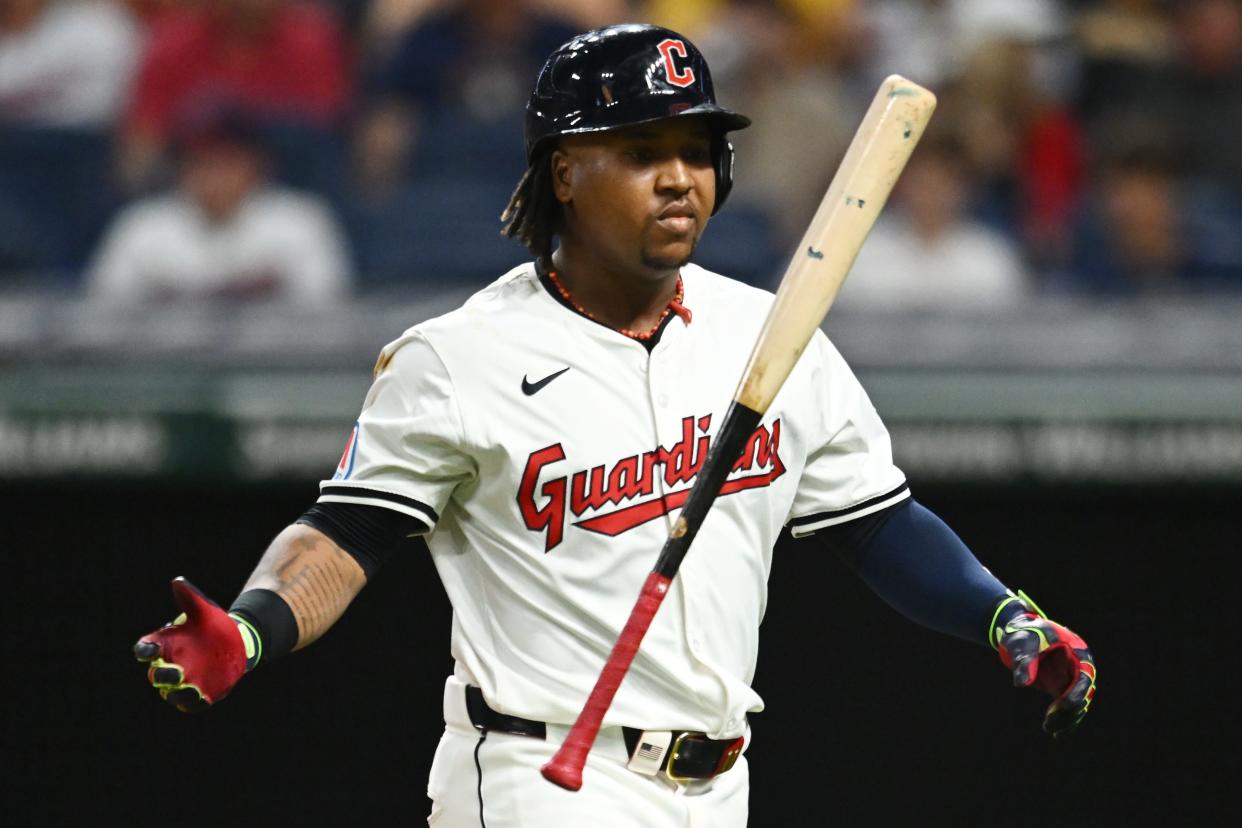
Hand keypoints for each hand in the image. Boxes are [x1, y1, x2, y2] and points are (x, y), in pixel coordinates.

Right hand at [134, 578, 246, 711]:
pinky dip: (194, 703)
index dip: (144, 651)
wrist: (236, 640)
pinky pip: (192, 703)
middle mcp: (169, 665)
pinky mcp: (200, 693)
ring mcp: (184, 681)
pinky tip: (203, 698)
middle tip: (176, 672)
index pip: (145, 649)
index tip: (151, 649)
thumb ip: (189, 597)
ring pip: (171, 693)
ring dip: (177, 693)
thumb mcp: (202, 609)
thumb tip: (178, 581)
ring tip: (189, 689)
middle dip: (163, 675)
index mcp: (164, 644)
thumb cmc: (212, 624)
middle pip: (156, 675)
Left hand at [990, 592, 1096, 738]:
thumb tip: (1022, 683)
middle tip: (1050, 724)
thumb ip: (1024, 660)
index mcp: (1077, 652)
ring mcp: (1072, 677)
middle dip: (1070, 711)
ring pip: (1077, 704)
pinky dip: (1063, 719)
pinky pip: (1067, 706)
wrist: (1019, 633)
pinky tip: (1056, 733)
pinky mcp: (1062, 686)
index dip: (1076, 693)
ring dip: (1066, 719)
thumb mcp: (1022, 642)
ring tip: (1051, 730)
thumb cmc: (1023, 633)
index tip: (1062, 707)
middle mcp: (1079, 667)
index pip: (1084, 676)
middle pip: (1083, 693)